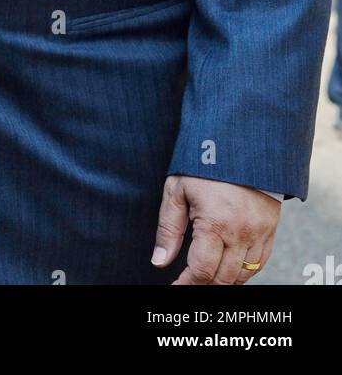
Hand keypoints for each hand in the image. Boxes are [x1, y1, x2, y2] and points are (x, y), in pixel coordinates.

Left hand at [152, 175, 280, 283]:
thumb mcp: (177, 190)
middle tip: (188, 282)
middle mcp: (241, 233)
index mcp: (216, 224)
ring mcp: (259, 233)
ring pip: (243, 275)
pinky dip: (244, 272)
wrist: (241, 144)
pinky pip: (259, 263)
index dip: (186, 285)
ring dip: (224, 280)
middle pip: (223, 278)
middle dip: (203, 285)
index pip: (202, 271)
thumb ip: (168, 228)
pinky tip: (229, 267)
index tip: (174, 287)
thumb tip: (160, 261)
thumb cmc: (204, 164)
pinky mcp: (270, 229)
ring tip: (206, 275)